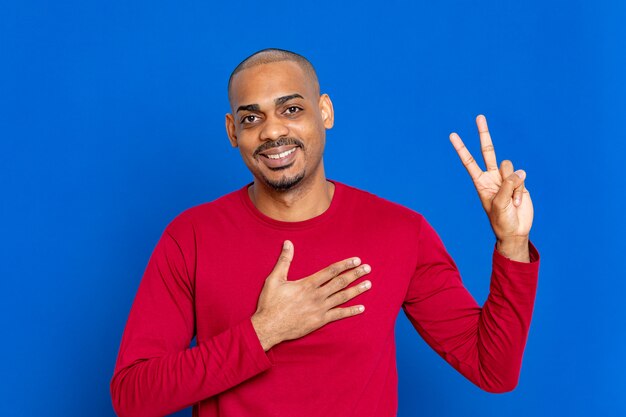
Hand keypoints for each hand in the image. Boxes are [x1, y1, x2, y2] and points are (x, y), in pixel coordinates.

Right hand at [251, 240, 371, 350]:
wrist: (269, 327)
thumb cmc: (270, 303)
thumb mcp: (274, 279)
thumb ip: (284, 260)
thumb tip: (288, 243)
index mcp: (308, 284)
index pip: (331, 271)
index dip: (345, 265)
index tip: (356, 260)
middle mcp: (317, 295)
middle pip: (340, 282)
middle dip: (355, 274)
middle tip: (368, 268)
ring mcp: (320, 309)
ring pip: (343, 297)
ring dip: (357, 290)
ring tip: (369, 284)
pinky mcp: (320, 321)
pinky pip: (339, 315)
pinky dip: (351, 311)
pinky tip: (362, 308)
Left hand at [449, 115, 532, 259]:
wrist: (515, 231)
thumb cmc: (501, 220)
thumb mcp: (498, 203)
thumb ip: (507, 185)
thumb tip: (519, 171)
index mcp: (480, 182)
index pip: (469, 161)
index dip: (461, 148)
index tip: (452, 135)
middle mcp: (492, 177)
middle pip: (488, 151)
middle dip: (484, 133)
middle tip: (479, 117)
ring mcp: (506, 178)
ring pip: (509, 167)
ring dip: (513, 184)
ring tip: (511, 200)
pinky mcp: (520, 182)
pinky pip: (522, 177)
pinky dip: (521, 190)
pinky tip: (518, 202)